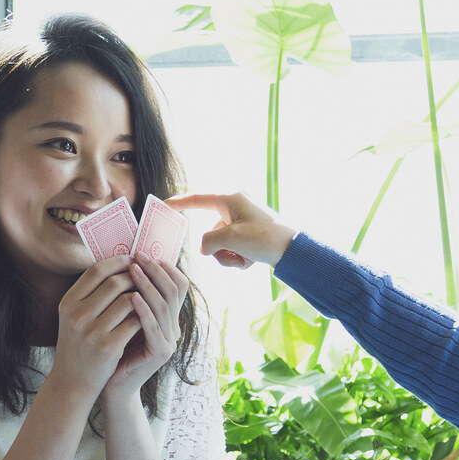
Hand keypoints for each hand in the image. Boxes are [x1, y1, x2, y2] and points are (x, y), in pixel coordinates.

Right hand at [46, 257, 140, 397]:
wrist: (73, 382)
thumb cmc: (78, 346)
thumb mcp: (74, 318)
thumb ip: (89, 295)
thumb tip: (118, 265)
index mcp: (67, 303)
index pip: (96, 271)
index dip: (117, 261)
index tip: (132, 259)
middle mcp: (76, 315)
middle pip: (114, 282)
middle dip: (135, 276)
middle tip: (146, 276)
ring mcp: (91, 331)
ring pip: (128, 300)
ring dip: (143, 296)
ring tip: (149, 296)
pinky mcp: (108, 347)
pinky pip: (134, 322)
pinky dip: (144, 316)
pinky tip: (148, 317)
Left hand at [102, 256, 190, 399]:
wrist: (110, 382)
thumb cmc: (113, 346)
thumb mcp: (123, 315)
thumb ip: (130, 293)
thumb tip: (126, 261)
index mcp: (168, 315)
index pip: (177, 283)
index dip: (162, 267)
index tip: (141, 253)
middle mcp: (174, 326)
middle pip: (174, 290)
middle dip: (155, 271)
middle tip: (138, 256)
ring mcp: (170, 340)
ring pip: (164, 306)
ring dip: (148, 285)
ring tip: (133, 270)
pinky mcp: (161, 352)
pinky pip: (154, 327)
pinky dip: (144, 310)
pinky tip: (131, 297)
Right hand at [167, 192, 297, 268]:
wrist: (294, 249)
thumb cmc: (265, 238)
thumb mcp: (231, 238)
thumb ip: (208, 241)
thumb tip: (205, 247)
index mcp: (230, 199)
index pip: (198, 199)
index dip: (179, 203)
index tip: (164, 205)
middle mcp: (236, 206)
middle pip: (210, 231)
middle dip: (218, 249)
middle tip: (233, 255)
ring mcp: (243, 220)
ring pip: (221, 243)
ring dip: (229, 256)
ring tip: (246, 259)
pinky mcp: (250, 233)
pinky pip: (232, 248)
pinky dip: (239, 258)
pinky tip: (252, 260)